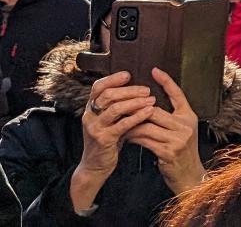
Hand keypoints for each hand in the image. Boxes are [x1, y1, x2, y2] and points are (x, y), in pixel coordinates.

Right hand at [70, 72, 155, 209]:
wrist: (95, 166)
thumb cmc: (106, 141)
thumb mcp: (108, 122)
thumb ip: (115, 107)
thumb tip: (135, 90)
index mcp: (90, 108)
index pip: (98, 87)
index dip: (112, 79)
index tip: (128, 74)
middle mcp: (90, 115)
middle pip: (108, 95)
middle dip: (129, 90)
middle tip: (146, 89)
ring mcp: (95, 127)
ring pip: (115, 108)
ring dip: (135, 102)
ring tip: (151, 100)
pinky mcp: (103, 139)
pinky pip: (122, 125)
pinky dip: (137, 117)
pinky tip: (148, 112)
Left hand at [125, 69, 203, 193]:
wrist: (189, 176)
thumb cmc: (181, 152)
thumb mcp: (181, 131)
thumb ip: (170, 118)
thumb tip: (147, 104)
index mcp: (189, 117)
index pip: (178, 94)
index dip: (166, 81)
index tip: (154, 70)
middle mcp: (185, 126)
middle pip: (155, 110)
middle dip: (136, 108)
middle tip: (120, 104)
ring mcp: (178, 139)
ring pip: (147, 125)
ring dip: (131, 124)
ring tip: (119, 121)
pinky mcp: (168, 151)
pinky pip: (145, 140)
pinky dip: (133, 137)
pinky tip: (126, 136)